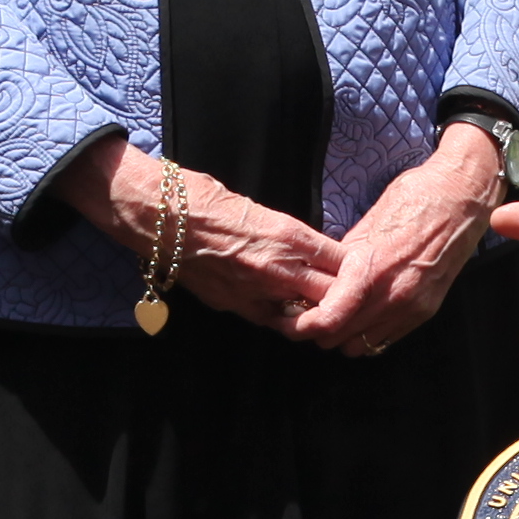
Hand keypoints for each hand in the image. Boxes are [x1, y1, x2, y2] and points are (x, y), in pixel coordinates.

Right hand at [71, 131, 335, 337]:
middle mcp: (278, 269)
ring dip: (315, 315)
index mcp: (290, 236)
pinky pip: (270, 321)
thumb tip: (312, 251)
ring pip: (304, 318)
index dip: (357, 271)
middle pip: (333, 298)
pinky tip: (285, 312)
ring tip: (320, 309)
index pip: (345, 264)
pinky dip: (283, 319)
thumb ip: (290, 235)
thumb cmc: (204, 197)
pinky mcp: (233, 305)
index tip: (361, 272)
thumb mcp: (259, 207)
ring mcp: (255, 292)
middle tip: (349, 299)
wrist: (157, 214)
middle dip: (345, 300)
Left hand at [289, 124, 505, 356]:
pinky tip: (362, 314)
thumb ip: (342, 259)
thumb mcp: (367, 225)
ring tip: (337, 314)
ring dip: (343, 336)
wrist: (462, 198)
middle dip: (319, 331)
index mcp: (371, 269)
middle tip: (309, 314)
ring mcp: (412, 306)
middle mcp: (392, 295)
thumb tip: (320, 279)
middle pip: (339, 338)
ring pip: (361, 346)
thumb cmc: (413, 200)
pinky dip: (368, 333)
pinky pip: (385, 339)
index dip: (303, 325)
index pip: (328, 320)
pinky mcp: (426, 311)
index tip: (292, 318)